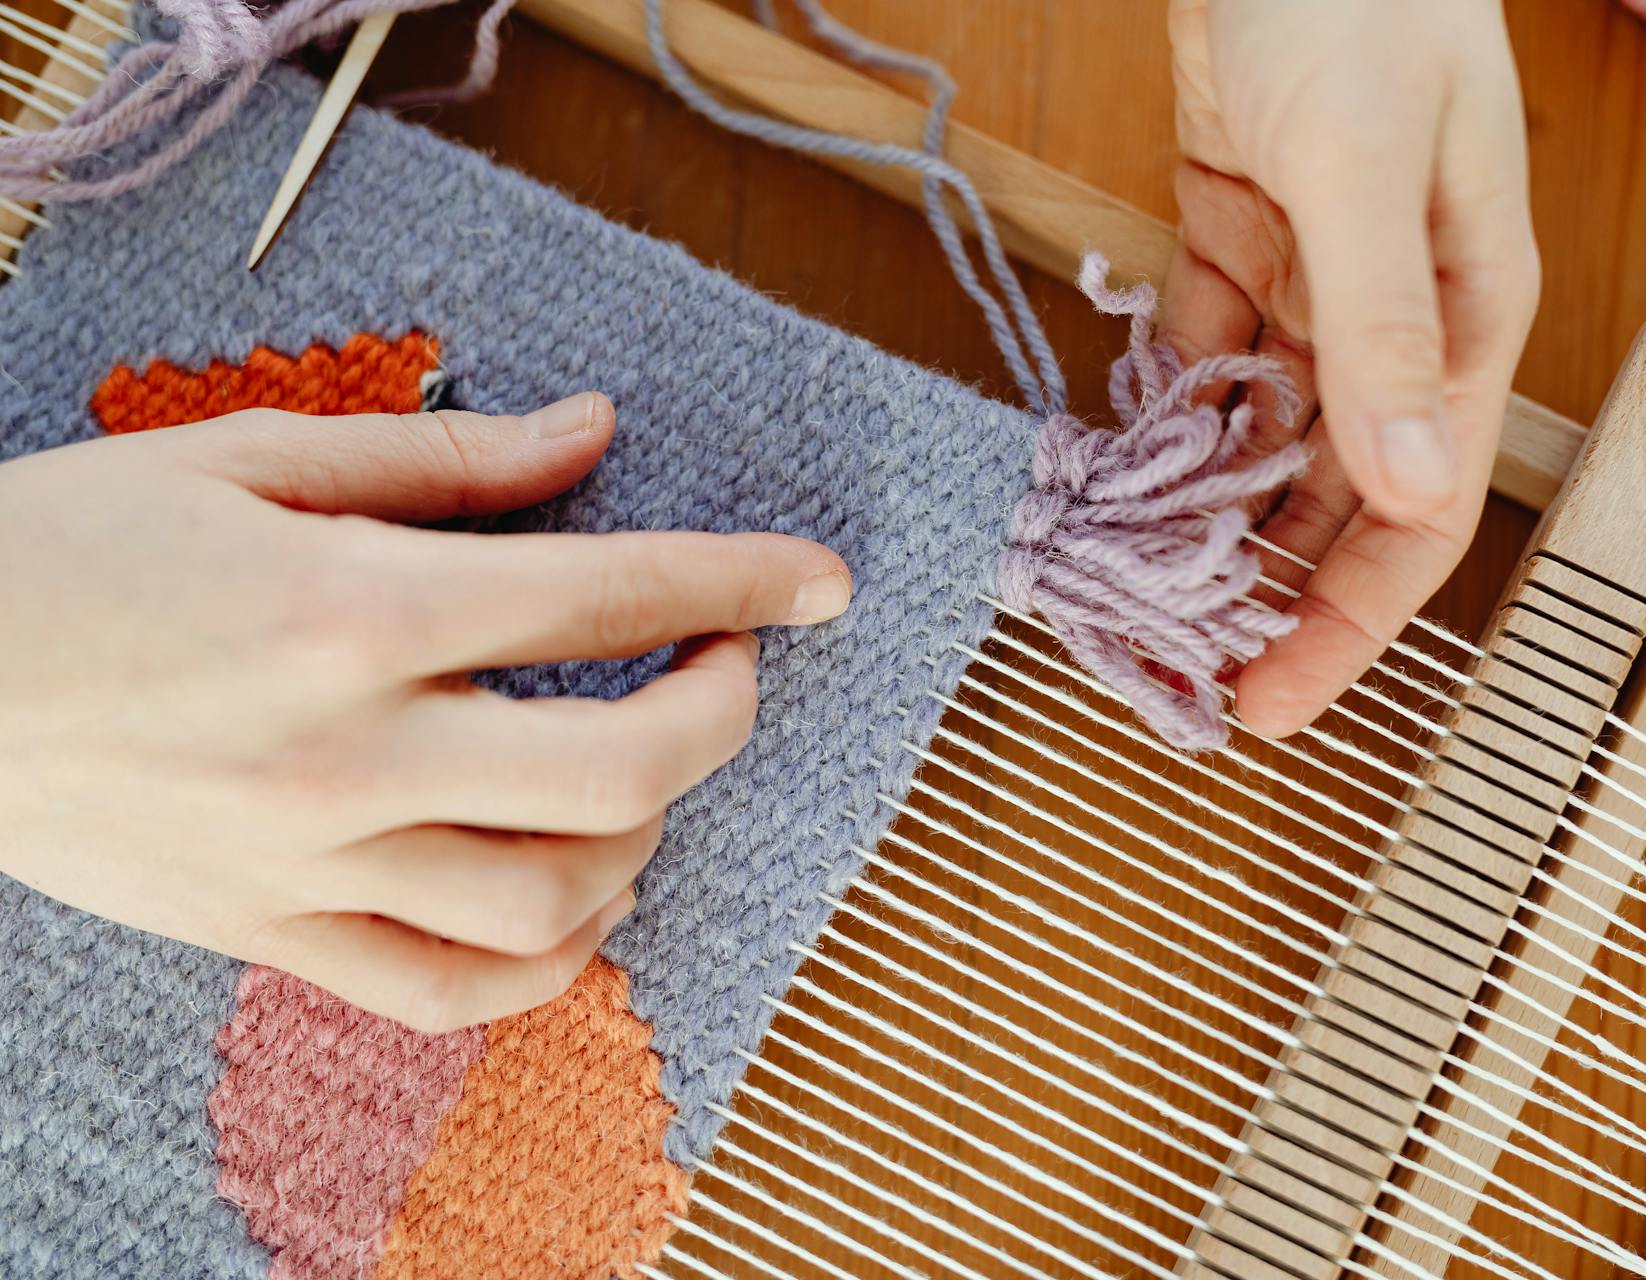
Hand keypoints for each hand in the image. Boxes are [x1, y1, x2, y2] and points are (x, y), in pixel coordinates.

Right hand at [0, 394, 850, 1030]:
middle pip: (620, 766)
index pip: (607, 594)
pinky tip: (575, 901)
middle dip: (723, 712)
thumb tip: (592, 433)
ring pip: (554, 900)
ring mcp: (314, 859)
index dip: (742, 583)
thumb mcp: (245, 457)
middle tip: (728, 666)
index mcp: (354, 605)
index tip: (820, 582)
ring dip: (647, 836)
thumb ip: (443, 458)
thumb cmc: (67, 549)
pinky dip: (546, 963)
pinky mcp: (270, 932)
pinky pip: (448, 991)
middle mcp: (352, 746)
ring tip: (643, 774)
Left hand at [1166, 0, 1538, 734]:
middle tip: (1182, 672)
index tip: (1271, 703)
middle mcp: (1394, 321)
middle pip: (1338, 496)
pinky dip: (1169, 414)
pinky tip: (1121, 468)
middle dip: (1266, 589)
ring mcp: (1316, 284)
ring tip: (1137, 591)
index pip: (1418, 510)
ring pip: (1267, 438)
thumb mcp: (1366, 166)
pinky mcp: (1240, 243)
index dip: (1349, 620)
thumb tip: (1410, 485)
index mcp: (1461, 318)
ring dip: (1210, 512)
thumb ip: (1384, 324)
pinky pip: (1208, 360)